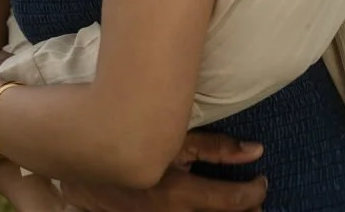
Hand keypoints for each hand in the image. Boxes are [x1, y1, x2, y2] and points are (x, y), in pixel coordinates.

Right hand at [59, 132, 265, 211]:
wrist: (82, 170)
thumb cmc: (132, 142)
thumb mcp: (174, 139)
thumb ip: (216, 147)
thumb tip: (256, 150)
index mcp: (179, 194)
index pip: (232, 202)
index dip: (254, 192)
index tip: (261, 181)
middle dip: (246, 211)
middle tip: (254, 198)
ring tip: (238, 207)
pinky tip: (207, 207)